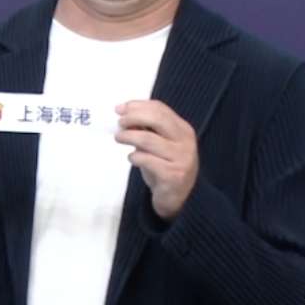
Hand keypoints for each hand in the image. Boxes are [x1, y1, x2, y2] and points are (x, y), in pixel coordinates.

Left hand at [114, 100, 198, 219]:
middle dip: (133, 117)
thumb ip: (146, 129)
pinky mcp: (173, 175)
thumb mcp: (157, 145)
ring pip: (148, 139)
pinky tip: (132, 158)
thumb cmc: (164, 167)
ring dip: (129, 136)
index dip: (138, 105)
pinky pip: (147, 160)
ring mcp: (181, 158)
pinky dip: (135, 156)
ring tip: (119, 138)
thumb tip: (123, 113)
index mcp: (183, 129)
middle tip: (119, 123)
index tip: (119, 108)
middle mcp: (185, 141)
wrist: (178, 198)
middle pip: (157, 119)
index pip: (160, 109)